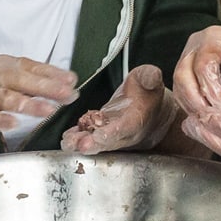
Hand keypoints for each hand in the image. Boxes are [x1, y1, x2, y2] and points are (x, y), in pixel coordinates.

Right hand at [0, 55, 78, 144]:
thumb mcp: (5, 76)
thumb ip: (32, 78)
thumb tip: (67, 82)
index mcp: (6, 64)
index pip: (34, 67)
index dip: (54, 74)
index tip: (72, 81)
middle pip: (24, 80)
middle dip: (48, 88)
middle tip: (68, 95)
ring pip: (9, 98)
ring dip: (30, 104)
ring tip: (48, 110)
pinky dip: (1, 120)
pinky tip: (13, 124)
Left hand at [63, 64, 180, 154]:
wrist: (153, 110)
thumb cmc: (149, 94)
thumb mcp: (150, 80)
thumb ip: (150, 77)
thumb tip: (152, 76)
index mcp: (138, 120)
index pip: (125, 128)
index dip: (113, 132)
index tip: (100, 135)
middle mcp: (125, 133)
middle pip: (109, 142)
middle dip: (94, 144)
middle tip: (80, 145)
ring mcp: (113, 135)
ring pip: (98, 143)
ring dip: (82, 144)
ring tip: (69, 143)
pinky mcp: (102, 133)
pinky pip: (89, 137)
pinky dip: (78, 138)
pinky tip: (67, 138)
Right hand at [171, 17, 220, 122]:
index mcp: (213, 38)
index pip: (203, 67)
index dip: (213, 93)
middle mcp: (194, 46)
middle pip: (183, 77)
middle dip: (199, 104)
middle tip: (217, 122)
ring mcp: (187, 58)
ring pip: (179, 88)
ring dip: (194, 109)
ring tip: (214, 123)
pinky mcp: (186, 73)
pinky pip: (182, 94)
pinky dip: (194, 109)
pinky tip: (209, 119)